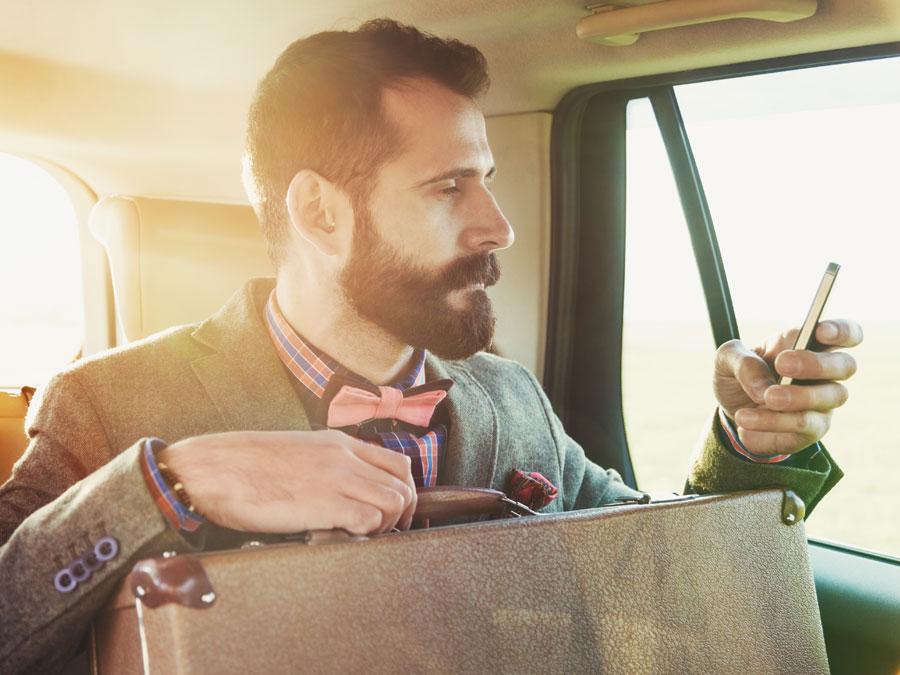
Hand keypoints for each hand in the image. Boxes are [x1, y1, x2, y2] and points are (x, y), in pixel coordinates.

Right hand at [158, 430, 416, 534]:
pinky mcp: (322, 504)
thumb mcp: (296, 452)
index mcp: (338, 443)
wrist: (210, 468)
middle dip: (403, 514)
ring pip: (395, 502)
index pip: (397, 464)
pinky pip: (370, 520)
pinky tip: (345, 539)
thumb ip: (325, 464)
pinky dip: (367, 535)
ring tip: (363, 537)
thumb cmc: (243, 465)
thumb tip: (341, 488)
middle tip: (385, 533)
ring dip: (388, 526)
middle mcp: (343, 457)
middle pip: (403, 485)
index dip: (404, 492)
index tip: (395, 513)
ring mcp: (336, 479)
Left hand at [713, 319, 861, 455]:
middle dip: (816, 363)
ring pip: (832, 396)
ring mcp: (822, 401)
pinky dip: (773, 421)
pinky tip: (746, 418)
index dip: (842, 330)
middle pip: (846, 365)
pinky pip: (804, 423)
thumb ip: (741, 361)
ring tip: (767, 398)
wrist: (731, 413)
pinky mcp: (813, 428)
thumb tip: (763, 385)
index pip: (845, 333)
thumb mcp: (727, 359)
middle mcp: (822, 373)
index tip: (821, 331)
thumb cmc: (738, 376)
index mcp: (806, 344)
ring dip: (797, 396)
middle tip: (783, 364)